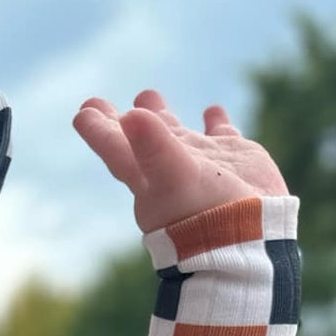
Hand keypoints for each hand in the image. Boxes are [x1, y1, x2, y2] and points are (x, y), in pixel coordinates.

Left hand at [72, 89, 289, 232]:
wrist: (253, 239)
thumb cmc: (206, 215)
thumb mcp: (176, 181)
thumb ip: (153, 149)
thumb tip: (129, 115)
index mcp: (149, 179)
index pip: (117, 149)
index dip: (99, 131)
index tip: (83, 112)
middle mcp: (171, 171)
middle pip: (138, 140)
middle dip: (119, 122)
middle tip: (95, 102)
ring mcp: (203, 165)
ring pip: (177, 136)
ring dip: (161, 117)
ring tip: (146, 96)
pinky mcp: (236, 161)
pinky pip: (221, 136)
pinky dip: (215, 123)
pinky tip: (212, 111)